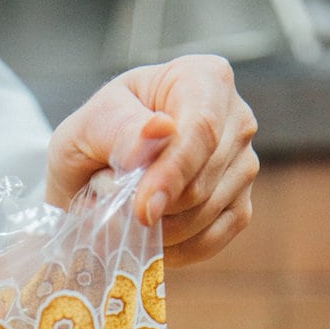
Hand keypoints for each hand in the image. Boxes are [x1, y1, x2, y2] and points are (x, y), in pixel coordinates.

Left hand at [45, 54, 258, 265]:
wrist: (91, 174)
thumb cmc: (92, 140)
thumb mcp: (86, 127)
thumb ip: (119, 129)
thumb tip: (160, 131)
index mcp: (201, 79)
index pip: (202, 128)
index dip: (172, 174)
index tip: (142, 210)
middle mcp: (235, 119)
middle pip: (203, 180)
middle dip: (153, 205)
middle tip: (111, 203)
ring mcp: (242, 165)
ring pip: (206, 214)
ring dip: (157, 228)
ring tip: (126, 211)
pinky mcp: (239, 207)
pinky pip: (212, 240)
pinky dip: (174, 250)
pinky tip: (148, 238)